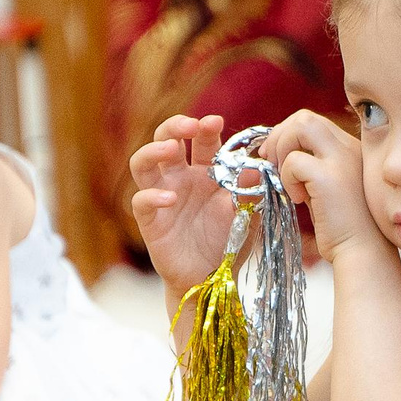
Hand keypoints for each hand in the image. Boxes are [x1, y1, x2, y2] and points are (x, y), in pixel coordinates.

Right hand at [129, 114, 243, 294]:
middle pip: (166, 140)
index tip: (215, 121)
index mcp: (205, 171)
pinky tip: (169, 198)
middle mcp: (180, 178)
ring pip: (143, 164)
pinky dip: (152, 196)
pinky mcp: (150, 220)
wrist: (214, 278)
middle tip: (190, 125)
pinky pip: (141, 201)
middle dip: (175, 126)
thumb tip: (259, 165)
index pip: (201, 140)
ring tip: (169, 148)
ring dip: (152, 151)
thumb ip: (253, 190)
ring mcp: (162, 196)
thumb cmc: (230, 242)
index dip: (205, 128)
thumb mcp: (249, 214)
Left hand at [263, 111, 374, 257]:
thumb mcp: (329, 189)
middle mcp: (349, 148)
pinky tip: (299, 199)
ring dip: (282, 149)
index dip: (288, 135)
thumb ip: (313, 167)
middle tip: (270, 162)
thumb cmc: (344, 227)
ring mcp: (342, 159)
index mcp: (350, 149)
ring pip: (301, 126)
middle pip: (305, 118)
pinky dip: (287, 178)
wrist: (363, 252)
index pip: (313, 123)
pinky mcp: (330, 177)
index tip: (275, 157)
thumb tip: (280, 155)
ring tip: (285, 179)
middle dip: (279, 136)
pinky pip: (295, 161)